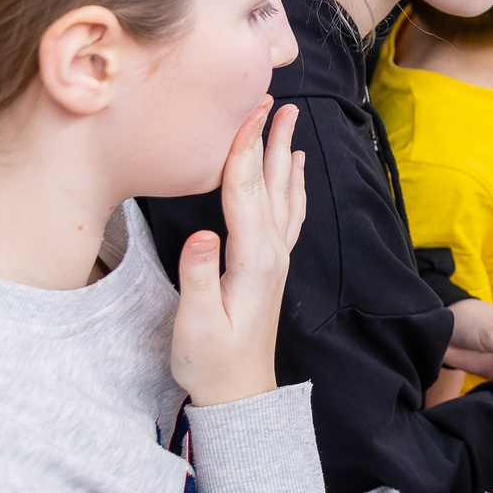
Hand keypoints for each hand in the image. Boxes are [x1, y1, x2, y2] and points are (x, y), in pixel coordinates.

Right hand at [170, 99, 307, 407]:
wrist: (240, 395)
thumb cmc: (212, 362)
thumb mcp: (197, 324)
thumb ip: (199, 279)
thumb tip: (200, 236)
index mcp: (252, 260)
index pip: (246, 193)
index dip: (243, 150)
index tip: (247, 111)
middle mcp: (271, 253)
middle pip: (270, 184)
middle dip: (269, 139)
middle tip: (272, 97)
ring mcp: (275, 258)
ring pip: (282, 194)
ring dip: (283, 154)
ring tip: (288, 119)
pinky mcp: (271, 266)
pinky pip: (287, 213)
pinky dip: (291, 184)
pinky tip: (294, 167)